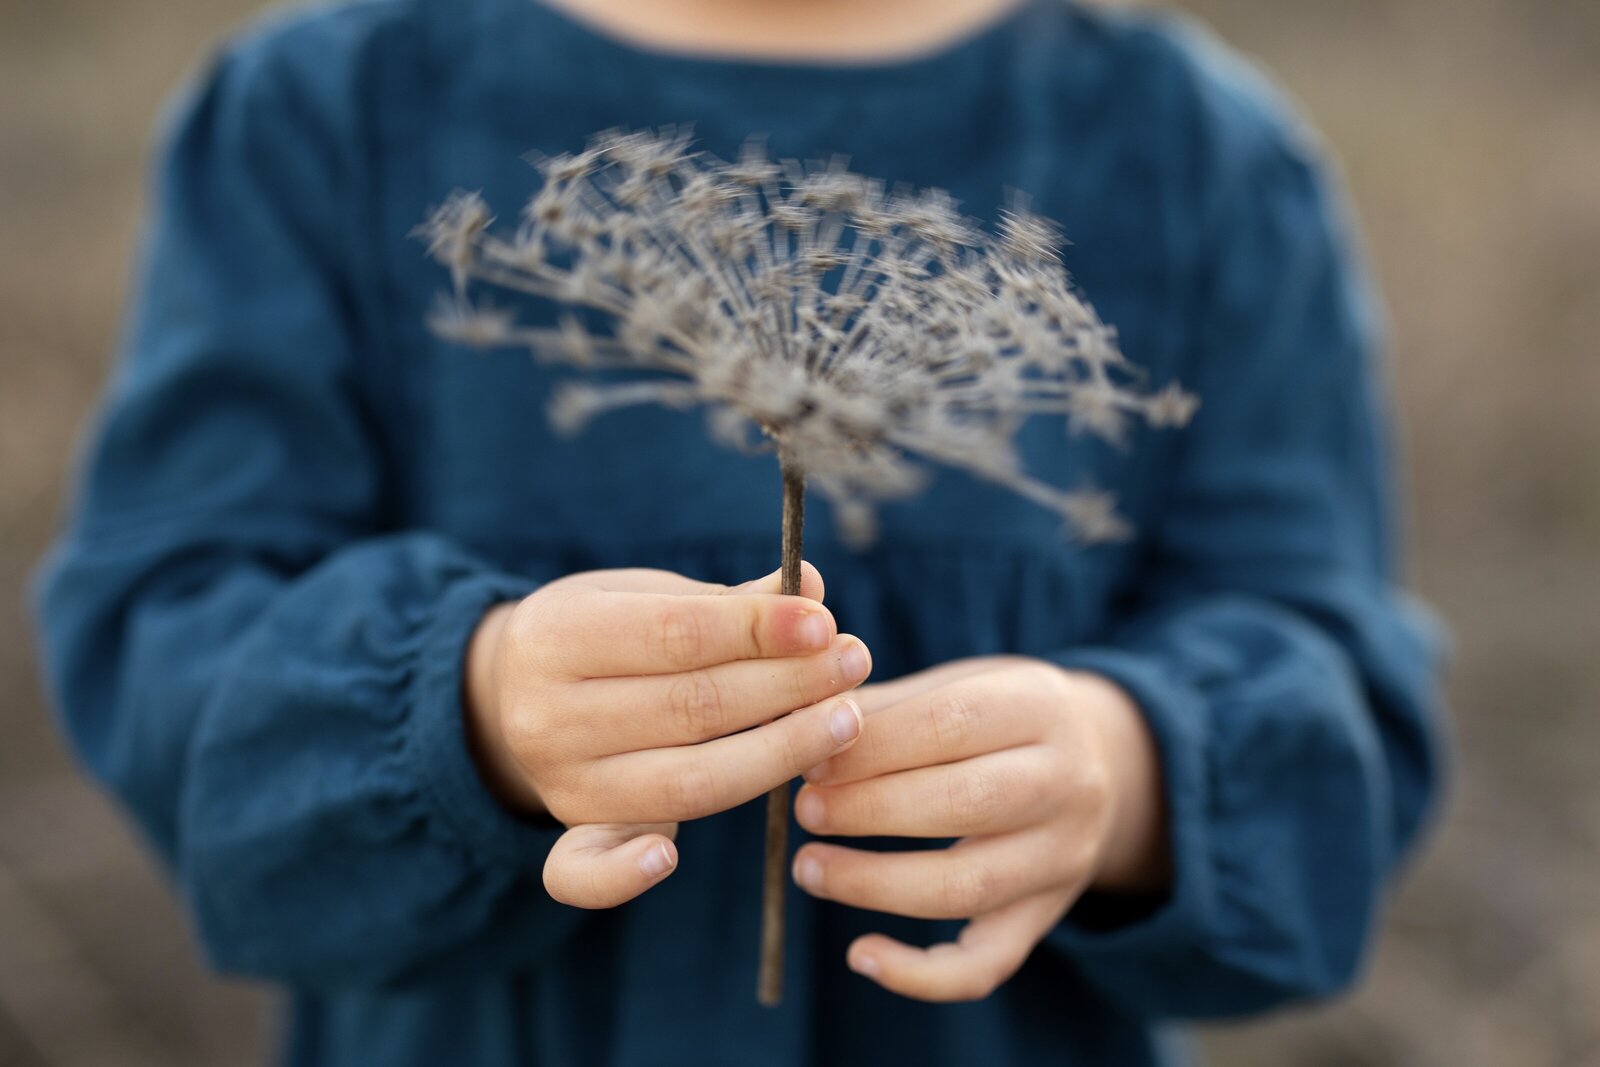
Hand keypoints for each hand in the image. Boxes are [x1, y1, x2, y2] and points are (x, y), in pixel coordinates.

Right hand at [464, 564, 871, 908]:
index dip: (759, 631)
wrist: (509, 694)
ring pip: (683, 783)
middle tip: (854, 663)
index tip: (826, 623)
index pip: (678, 635)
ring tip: (845, 720)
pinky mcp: (572, 834)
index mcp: (558, 636)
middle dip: (788, 686)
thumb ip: (728, 603)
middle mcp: (548, 715)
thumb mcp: (648, 596)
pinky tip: (669, 863)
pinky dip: (622, 875)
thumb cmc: (607, 632)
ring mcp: (560, 782)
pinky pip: (584, 870)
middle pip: (692, 708)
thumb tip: (815, 592)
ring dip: (776, 755)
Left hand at [790, 657, 1168, 1001]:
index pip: (952, 723)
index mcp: (1039, 706)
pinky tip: (860, 956)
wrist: (1103, 760)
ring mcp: (1062, 859)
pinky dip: (920, 974)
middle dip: (870, 809)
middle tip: (805, 810)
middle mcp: (1066, 783)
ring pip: (969, 887)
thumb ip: (888, 704)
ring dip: (876, 884)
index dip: (873, 745)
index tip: (811, 758)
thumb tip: (802, 722)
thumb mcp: (962, 683)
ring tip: (809, 868)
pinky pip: (986, 964)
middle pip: (967, 803)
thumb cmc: (999, 716)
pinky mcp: (1044, 917)